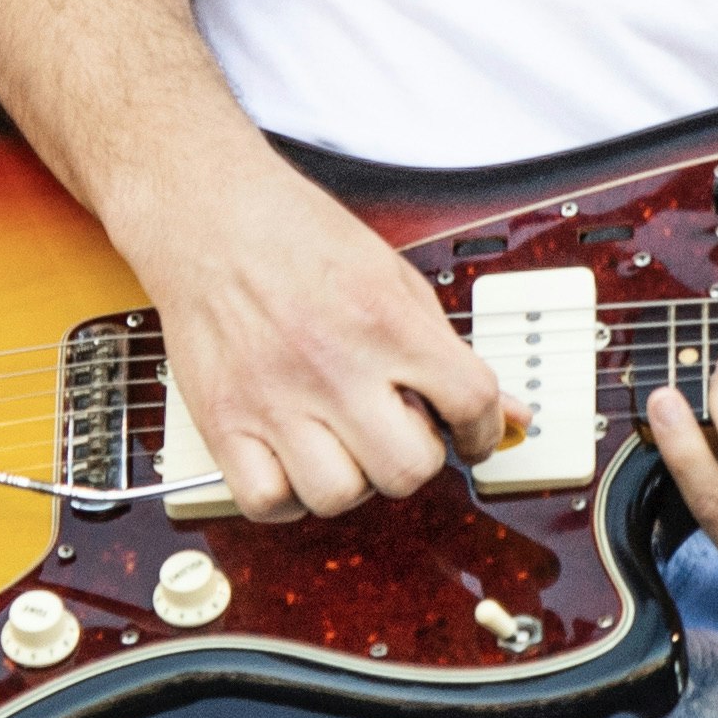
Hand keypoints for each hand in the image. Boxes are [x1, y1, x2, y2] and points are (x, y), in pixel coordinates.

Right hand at [118, 152, 509, 521]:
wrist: (210, 216)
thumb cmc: (298, 237)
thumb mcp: (394, 277)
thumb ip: (447, 347)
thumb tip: (507, 411)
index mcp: (384, 320)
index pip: (470, 400)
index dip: (484, 427)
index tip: (471, 433)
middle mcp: (332, 365)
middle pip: (408, 469)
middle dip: (416, 457)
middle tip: (399, 431)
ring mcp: (273, 399)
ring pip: (339, 496)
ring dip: (353, 480)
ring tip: (343, 443)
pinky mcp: (223, 421)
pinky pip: (267, 502)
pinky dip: (287, 495)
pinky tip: (294, 460)